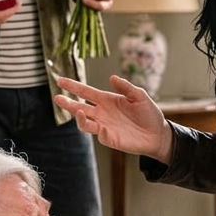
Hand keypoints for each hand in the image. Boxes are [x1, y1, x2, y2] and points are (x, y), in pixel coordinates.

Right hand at [53, 73, 173, 160]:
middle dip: (68, 103)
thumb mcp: (139, 96)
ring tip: (79, 111)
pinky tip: (101, 127)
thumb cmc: (149, 114)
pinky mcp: (109, 138)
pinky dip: (97, 130)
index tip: (60, 80)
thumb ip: (126, 87)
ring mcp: (104, 126)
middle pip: (79, 107)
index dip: (73, 86)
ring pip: (84, 122)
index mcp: (107, 100)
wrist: (158, 134)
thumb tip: (112, 77)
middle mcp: (102, 113)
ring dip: (79, 118)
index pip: (85, 92)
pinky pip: (98, 134)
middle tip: (57, 97)